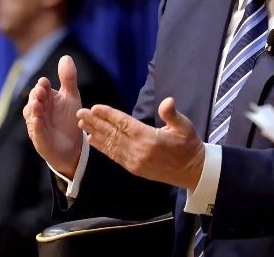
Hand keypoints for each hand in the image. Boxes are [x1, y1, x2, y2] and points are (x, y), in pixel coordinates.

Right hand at [23, 55, 84, 177]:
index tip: (45, 83)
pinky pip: (36, 132)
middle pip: (34, 100)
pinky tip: (38, 121)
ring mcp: (38, 124)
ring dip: (34, 110)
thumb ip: (68, 78)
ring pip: (32, 115)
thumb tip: (65, 56)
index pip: (41, 88)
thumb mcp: (71, 96)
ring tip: (38, 104)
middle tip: (41, 92)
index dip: (42, 85)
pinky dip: (36, 126)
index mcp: (46, 98)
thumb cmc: (69, 119)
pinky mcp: (40, 139)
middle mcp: (39, 110)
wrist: (72, 146)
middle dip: (37, 96)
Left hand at [77, 97, 204, 188]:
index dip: (108, 115)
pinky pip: (114, 156)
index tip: (95, 107)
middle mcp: (138, 150)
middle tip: (80, 112)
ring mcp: (135, 161)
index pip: (124, 123)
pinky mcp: (134, 168)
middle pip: (112, 133)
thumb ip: (172, 114)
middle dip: (95, 122)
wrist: (193, 172)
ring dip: (95, 133)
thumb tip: (167, 101)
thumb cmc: (188, 145)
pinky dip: (102, 148)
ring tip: (82, 124)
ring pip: (110, 145)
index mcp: (149, 138)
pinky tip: (92, 140)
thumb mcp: (185, 126)